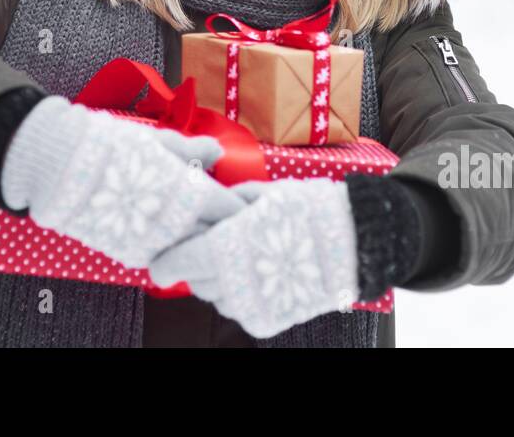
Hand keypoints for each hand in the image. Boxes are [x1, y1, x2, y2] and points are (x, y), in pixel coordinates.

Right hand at [0, 95, 247, 267]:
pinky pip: (163, 257)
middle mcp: (177, 225)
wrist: (61, 168)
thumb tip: (218, 153)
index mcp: (189, 194)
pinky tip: (166, 235)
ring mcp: (154, 245)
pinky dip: (170, 249)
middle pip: (216, 237)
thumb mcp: (157, 142)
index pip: (229, 210)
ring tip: (195, 230)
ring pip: (191, 253)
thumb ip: (191, 151)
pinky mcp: (131, 255)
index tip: (241, 204)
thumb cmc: (112, 147)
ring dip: (197, 244)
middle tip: (224, 222)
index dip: (238, 208)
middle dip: (222, 230)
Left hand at [148, 177, 360, 338]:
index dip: (165, 261)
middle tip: (205, 246)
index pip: (178, 262)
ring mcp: (250, 305)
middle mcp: (233, 281)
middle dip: (194, 264)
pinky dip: (238, 294)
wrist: (356, 244)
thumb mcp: (264, 193)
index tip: (158, 261)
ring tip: (236, 257)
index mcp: (226, 247)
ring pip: (214, 296)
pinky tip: (254, 274)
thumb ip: (227, 203)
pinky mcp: (265, 320)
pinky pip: (237, 309)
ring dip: (216, 279)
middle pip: (194, 280)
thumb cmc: (309, 209)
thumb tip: (205, 207)